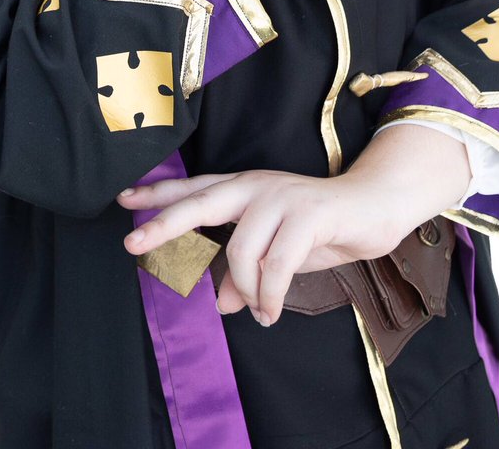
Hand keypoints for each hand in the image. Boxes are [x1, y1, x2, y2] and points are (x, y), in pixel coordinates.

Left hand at [118, 125, 470, 325]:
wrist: (375, 206)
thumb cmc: (321, 228)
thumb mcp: (277, 253)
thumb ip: (247, 271)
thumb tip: (224, 303)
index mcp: (245, 190)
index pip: (194, 189)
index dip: (159, 195)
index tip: (123, 201)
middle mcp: (256, 186)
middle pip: (200, 202)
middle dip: (164, 224)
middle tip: (132, 245)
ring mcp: (281, 196)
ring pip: (241, 250)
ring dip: (247, 290)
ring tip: (260, 311)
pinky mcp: (307, 214)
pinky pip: (275, 264)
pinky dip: (269, 295)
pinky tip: (270, 310)